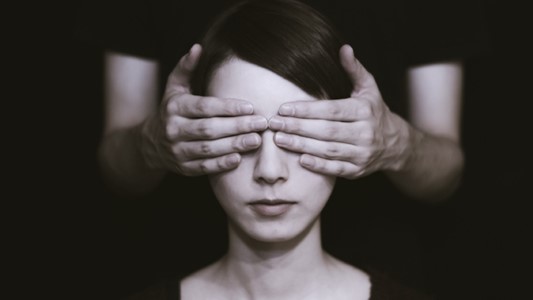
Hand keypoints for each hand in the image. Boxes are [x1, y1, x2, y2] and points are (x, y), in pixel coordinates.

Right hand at [142, 44, 267, 175]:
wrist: (151, 144)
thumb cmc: (172, 110)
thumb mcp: (175, 88)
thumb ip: (186, 68)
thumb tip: (197, 47)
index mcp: (174, 107)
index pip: (204, 107)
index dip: (228, 108)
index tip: (251, 107)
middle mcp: (173, 130)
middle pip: (209, 129)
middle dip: (237, 126)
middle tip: (261, 123)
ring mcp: (177, 151)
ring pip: (208, 149)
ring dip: (234, 145)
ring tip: (256, 140)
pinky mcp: (183, 168)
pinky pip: (204, 167)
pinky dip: (221, 164)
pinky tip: (240, 158)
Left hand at [269, 45, 408, 178]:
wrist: (396, 144)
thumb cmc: (375, 112)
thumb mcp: (369, 89)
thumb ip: (354, 70)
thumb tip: (344, 48)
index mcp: (364, 111)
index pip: (331, 110)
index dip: (306, 110)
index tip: (283, 109)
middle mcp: (364, 133)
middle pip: (326, 131)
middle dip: (297, 127)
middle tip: (273, 124)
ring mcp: (362, 154)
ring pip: (328, 150)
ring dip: (302, 146)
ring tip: (279, 140)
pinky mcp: (357, 171)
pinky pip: (336, 169)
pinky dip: (318, 166)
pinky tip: (300, 160)